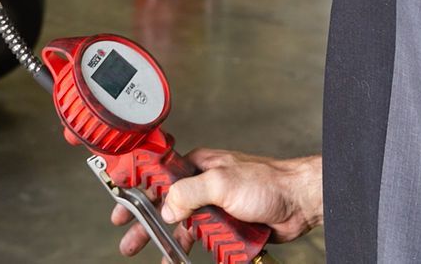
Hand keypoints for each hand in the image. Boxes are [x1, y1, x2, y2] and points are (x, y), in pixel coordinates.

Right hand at [111, 150, 321, 259]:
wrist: (299, 202)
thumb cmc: (268, 181)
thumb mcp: (222, 182)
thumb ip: (189, 192)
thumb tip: (167, 208)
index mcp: (198, 165)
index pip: (160, 174)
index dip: (137, 189)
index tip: (121, 204)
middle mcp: (204, 184)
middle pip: (166, 204)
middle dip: (145, 222)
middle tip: (128, 239)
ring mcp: (215, 205)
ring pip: (184, 225)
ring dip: (168, 241)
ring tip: (155, 255)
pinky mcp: (227, 225)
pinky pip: (203, 239)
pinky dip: (191, 250)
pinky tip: (181, 258)